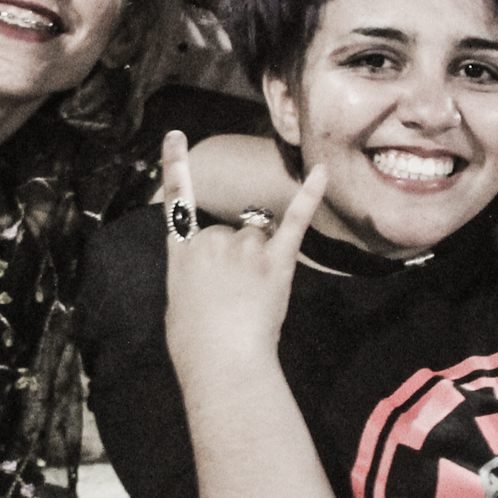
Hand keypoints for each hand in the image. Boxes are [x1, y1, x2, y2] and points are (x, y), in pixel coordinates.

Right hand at [160, 132, 327, 391]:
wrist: (222, 362)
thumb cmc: (196, 344)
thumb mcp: (179, 303)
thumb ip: (194, 275)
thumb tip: (214, 269)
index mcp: (182, 252)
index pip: (178, 201)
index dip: (175, 165)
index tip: (176, 135)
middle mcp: (212, 241)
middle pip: (232, 232)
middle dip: (236, 260)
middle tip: (233, 299)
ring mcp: (245, 249)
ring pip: (259, 238)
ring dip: (261, 262)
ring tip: (253, 298)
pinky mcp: (277, 260)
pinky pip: (295, 221)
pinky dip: (310, 195)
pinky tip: (322, 172)